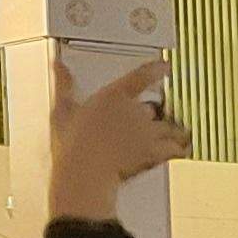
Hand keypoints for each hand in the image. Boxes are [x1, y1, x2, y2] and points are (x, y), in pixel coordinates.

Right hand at [44, 57, 187, 224]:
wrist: (85, 172)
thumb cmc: (72, 145)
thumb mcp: (63, 110)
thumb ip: (64, 85)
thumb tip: (59, 65)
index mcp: (114, 96)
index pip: (141, 76)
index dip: (156, 69)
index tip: (166, 66)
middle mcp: (135, 111)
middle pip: (154, 109)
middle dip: (152, 117)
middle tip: (149, 124)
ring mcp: (147, 131)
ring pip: (170, 127)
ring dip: (171, 132)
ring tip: (171, 137)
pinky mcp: (156, 151)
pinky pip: (177, 147)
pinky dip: (179, 149)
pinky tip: (178, 151)